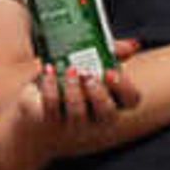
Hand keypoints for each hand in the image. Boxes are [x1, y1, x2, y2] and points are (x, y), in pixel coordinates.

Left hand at [2, 45, 129, 169]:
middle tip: (89, 75)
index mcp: (111, 102)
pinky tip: (48, 69)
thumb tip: (132, 45)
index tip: (110, 71)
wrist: (37, 106)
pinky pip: (51, 108)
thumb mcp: (89, 66)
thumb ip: (110, 53)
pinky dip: (50, 87)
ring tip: (69, 70)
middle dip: (100, 94)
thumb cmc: (70, 84)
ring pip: (79, 113)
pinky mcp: (49, 122)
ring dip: (74, 90)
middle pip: (109, 114)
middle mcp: (96, 119)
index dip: (125, 87)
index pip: (131, 100)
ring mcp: (73, 124)